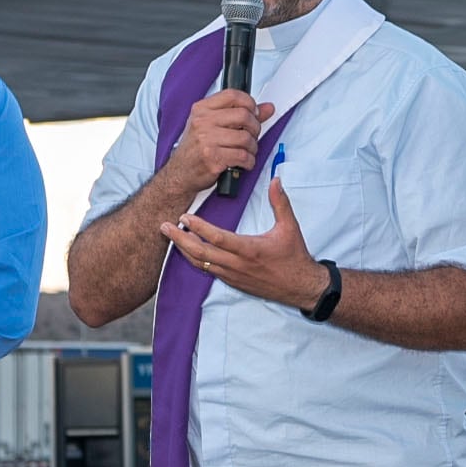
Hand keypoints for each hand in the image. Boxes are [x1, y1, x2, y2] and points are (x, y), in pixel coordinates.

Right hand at [163, 89, 268, 198]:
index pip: (233, 95)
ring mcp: (207, 140)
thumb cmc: (195, 149)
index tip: (254, 113)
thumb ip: (240, 114)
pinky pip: (243, 156)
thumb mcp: (212, 125)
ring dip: (252, 147)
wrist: (180, 173)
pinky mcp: (213, 158)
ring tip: (247, 151)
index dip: (250, 103)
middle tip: (251, 136)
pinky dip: (249, 161)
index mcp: (202, 109)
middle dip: (254, 128)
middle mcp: (203, 122)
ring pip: (245, 138)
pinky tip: (243, 162)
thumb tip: (267, 108)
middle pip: (243, 115)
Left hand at [164, 175, 329, 311]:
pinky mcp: (233, 282)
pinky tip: (187, 251)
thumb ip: (280, 203)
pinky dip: (195, 260)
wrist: (301, 287)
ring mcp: (233, 275)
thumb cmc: (294, 257)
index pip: (217, 238)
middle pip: (201, 253)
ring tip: (170, 236)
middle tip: (164, 226)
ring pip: (201, 264)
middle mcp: (237, 265)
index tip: (184, 216)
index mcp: (250, 249)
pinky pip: (208, 271)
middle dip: (180, 239)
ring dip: (184, 250)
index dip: (198, 227)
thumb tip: (276, 179)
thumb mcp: (290, 227)